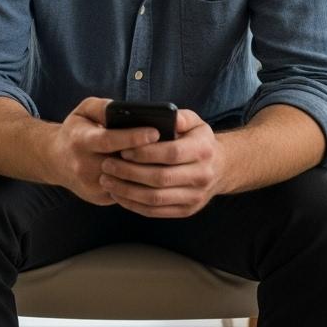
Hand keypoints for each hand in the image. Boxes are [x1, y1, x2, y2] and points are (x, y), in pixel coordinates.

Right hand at [47, 98, 160, 206]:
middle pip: (121, 163)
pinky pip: (126, 192)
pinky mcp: (100, 198)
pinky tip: (156, 172)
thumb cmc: (76, 131)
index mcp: (80, 141)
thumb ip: (101, 107)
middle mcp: (83, 165)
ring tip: (168, 160)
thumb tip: (123, 110)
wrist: (56, 160)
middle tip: (172, 147)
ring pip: (127, 181)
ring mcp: (92, 185)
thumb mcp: (83, 111)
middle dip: (147, 156)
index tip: (155, 132)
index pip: (109, 140)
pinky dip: (141, 183)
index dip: (133, 137)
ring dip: (148, 172)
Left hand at [99, 109, 224, 217]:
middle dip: (129, 172)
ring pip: (155, 198)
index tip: (123, 149)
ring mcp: (195, 197)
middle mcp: (202, 176)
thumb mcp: (195, 123)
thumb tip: (167, 116)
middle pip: (160, 178)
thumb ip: (180, 117)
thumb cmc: (198, 141)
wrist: (220, 168)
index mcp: (203, 150)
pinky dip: (133, 205)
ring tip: (107, 181)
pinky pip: (155, 211)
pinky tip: (118, 195)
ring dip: (127, 191)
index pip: (171, 153)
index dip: (145, 153)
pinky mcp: (186, 211)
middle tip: (107, 164)